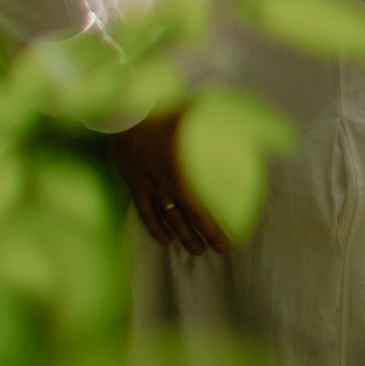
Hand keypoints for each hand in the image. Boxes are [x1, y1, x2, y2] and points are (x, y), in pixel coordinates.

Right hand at [108, 110, 230, 259]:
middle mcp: (167, 187)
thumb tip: (241, 125)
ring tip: (196, 251)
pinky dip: (155, 227)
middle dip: (204, 236)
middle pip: (188, 219)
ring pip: (169, 219)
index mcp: (182, 174)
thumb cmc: (159, 114)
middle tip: (219, 250)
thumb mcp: (191, 118)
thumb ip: (215, 126)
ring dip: (183, 236)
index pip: (201, 210)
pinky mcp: (135, 185)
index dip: (213, 229)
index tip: (227, 242)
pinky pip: (145, 212)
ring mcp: (150, 188)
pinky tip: (164, 240)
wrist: (123, 117)